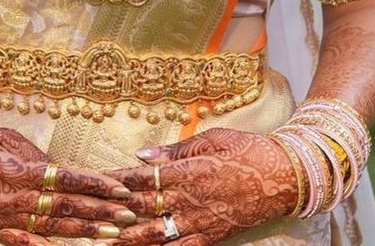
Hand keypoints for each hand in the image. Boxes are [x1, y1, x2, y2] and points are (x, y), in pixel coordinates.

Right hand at [0, 122, 135, 243]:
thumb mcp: (4, 138)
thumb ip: (35, 156)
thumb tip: (62, 169)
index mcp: (16, 169)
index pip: (66, 179)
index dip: (95, 185)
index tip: (120, 188)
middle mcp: (12, 197)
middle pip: (65, 207)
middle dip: (100, 211)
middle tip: (128, 214)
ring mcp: (3, 220)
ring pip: (53, 229)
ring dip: (86, 232)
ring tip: (114, 234)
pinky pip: (27, 245)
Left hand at [104, 128, 298, 244]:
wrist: (284, 177)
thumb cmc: (247, 150)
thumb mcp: (211, 139)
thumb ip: (176, 149)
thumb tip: (142, 154)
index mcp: (188, 170)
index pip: (144, 177)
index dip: (118, 182)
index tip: (96, 184)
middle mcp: (190, 199)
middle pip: (144, 208)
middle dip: (116, 213)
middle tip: (90, 217)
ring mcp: (201, 222)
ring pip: (158, 235)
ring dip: (131, 239)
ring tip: (107, 243)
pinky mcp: (212, 237)